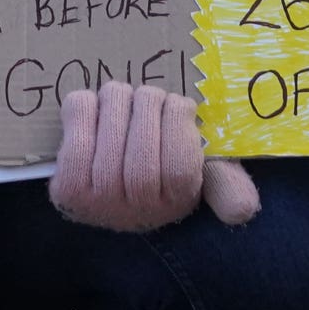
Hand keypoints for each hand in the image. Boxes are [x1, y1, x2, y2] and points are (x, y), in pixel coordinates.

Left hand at [50, 83, 258, 232]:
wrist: (109, 197)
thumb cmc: (162, 171)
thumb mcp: (205, 174)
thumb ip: (227, 183)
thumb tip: (243, 209)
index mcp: (176, 202)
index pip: (180, 161)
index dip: (178, 118)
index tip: (177, 108)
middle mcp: (136, 210)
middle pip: (144, 136)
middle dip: (149, 103)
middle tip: (149, 104)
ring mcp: (98, 201)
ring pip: (113, 112)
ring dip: (120, 99)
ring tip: (124, 109)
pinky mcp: (66, 186)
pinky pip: (79, 114)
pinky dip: (86, 102)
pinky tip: (95, 113)